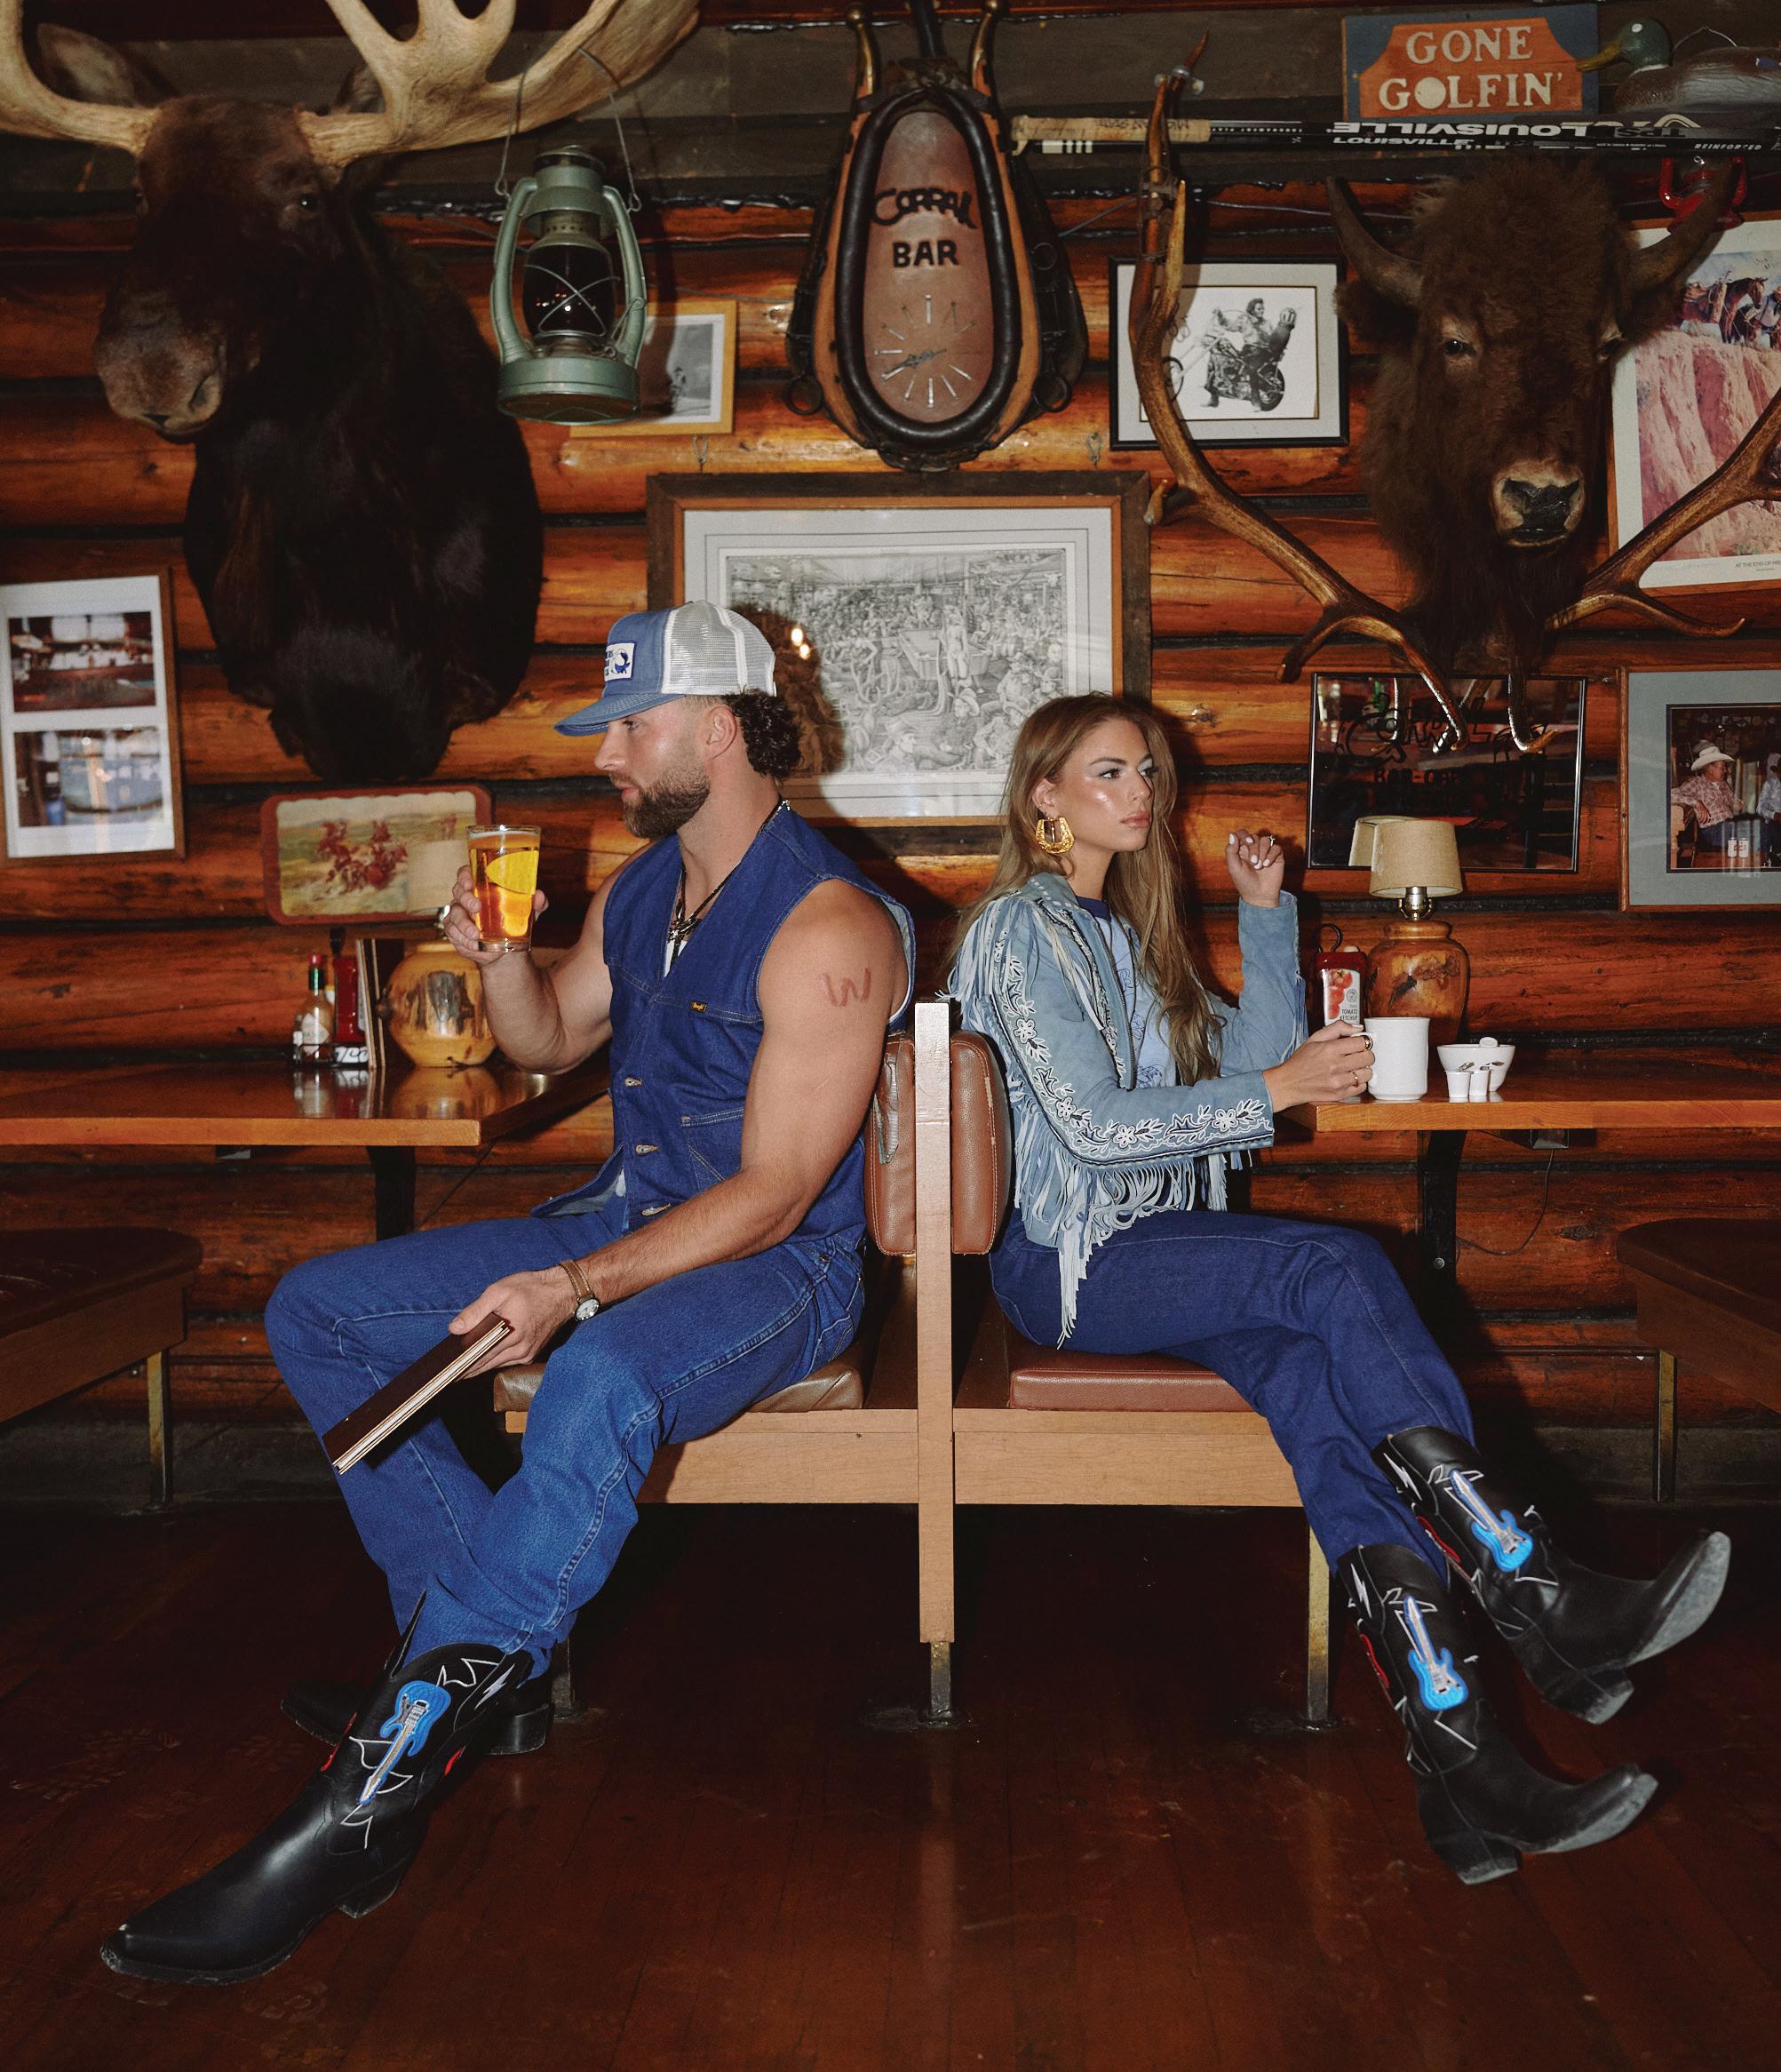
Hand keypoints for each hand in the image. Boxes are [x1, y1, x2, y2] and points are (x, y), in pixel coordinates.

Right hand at [441, 863, 548, 968]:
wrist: (506, 949)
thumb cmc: (514, 922)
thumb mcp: (528, 913)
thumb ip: (536, 903)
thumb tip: (539, 895)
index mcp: (480, 886)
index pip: (466, 874)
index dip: (464, 876)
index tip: (470, 882)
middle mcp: (466, 898)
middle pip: (458, 891)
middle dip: (466, 899)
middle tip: (477, 908)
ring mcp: (458, 914)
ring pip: (454, 914)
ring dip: (463, 924)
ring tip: (476, 934)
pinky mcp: (455, 932)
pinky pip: (453, 933)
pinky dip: (463, 939)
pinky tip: (474, 944)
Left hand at [448, 1265, 578, 1370]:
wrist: (564, 1291)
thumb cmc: (531, 1288)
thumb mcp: (499, 1292)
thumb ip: (475, 1311)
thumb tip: (454, 1328)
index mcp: (511, 1335)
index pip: (479, 1358)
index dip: (461, 1367)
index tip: (445, 1373)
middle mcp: (520, 1350)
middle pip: (487, 1365)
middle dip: (466, 1369)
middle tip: (446, 1374)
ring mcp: (528, 1354)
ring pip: (497, 1364)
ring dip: (480, 1365)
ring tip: (459, 1366)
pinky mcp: (532, 1353)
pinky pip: (508, 1360)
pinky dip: (494, 1359)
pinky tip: (483, 1356)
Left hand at [1225, 828, 1285, 905]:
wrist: (1259, 896)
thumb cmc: (1244, 882)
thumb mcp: (1234, 867)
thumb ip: (1231, 851)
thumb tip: (1232, 834)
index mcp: (1241, 850)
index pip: (1242, 833)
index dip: (1244, 835)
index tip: (1247, 842)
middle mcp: (1253, 849)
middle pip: (1254, 837)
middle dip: (1254, 849)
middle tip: (1254, 863)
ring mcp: (1265, 852)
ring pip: (1266, 840)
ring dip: (1263, 852)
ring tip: (1260, 866)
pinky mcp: (1276, 856)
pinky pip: (1276, 847)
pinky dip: (1272, 855)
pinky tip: (1267, 865)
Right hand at [1262, 1020, 1374, 1107]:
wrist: (1288, 1084)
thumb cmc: (1301, 1061)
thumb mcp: (1315, 1038)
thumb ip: (1337, 1028)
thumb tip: (1357, 1027)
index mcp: (1330, 1049)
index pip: (1361, 1042)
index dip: (1362, 1041)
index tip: (1359, 1043)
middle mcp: (1335, 1066)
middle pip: (1368, 1057)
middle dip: (1365, 1054)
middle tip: (1357, 1055)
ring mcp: (1338, 1082)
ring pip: (1368, 1073)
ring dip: (1363, 1069)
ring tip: (1353, 1067)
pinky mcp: (1339, 1094)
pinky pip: (1361, 1087)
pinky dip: (1359, 1082)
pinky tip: (1350, 1078)